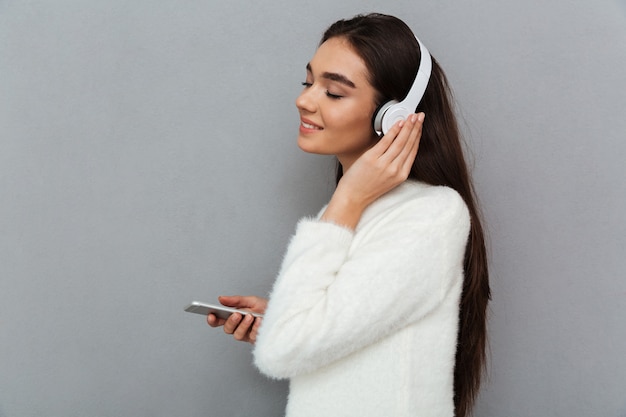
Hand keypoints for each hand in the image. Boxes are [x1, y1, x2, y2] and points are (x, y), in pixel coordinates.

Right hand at [207, 295, 267, 343]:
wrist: (282, 314)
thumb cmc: (266, 308)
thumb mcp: (251, 300)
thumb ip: (236, 300)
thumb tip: (221, 299)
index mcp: (235, 317)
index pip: (219, 321)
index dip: (212, 320)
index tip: (210, 315)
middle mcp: (239, 327)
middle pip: (227, 329)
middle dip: (231, 322)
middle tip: (237, 314)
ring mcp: (247, 335)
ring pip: (237, 335)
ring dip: (243, 325)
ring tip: (250, 316)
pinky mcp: (256, 340)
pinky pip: (252, 337)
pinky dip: (256, 328)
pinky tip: (260, 321)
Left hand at [321, 113, 423, 228]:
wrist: (353, 197)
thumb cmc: (367, 189)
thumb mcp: (387, 180)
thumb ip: (395, 165)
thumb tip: (398, 145)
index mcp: (401, 175)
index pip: (413, 152)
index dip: (418, 136)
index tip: (420, 127)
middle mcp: (395, 170)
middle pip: (409, 144)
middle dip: (416, 128)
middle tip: (420, 116)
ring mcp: (384, 164)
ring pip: (400, 142)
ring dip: (408, 127)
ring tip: (412, 117)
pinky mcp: (372, 159)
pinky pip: (386, 141)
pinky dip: (394, 131)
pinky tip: (398, 123)